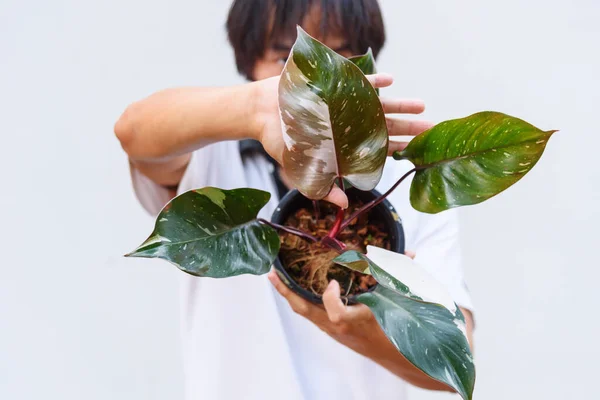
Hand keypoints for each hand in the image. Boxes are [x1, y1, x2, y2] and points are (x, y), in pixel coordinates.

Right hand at [252, 74, 432, 207]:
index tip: (417, 151)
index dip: (398, 149)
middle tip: (431, 130)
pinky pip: (357, 81)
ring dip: (401, 104)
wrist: (262, 113)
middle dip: (409, 127)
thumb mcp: (303, 170)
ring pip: (379, 104)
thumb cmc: (284, 142)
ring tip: (422, 105)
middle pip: (386, 126)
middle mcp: (350, 122)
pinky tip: (390, 81)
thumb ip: (323, 187)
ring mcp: (345, 103)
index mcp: (346, 143)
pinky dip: (373, 81)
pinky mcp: (334, 85)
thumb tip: (344, 205)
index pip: (377, 147)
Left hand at [267, 250, 417, 360]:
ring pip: (305, 311)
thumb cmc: (394, 330)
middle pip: (304, 310)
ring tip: (277, 277)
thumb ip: (400, 276)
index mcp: (352, 322)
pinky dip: (301, 299)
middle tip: (272, 274)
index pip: (334, 313)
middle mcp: (337, 328)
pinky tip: (295, 287)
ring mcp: (332, 329)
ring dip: (290, 294)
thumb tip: (408, 253)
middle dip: (286, 291)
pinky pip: (311, 313)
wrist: (395, 356)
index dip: (330, 296)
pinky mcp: (332, 329)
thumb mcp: (397, 303)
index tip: (333, 282)